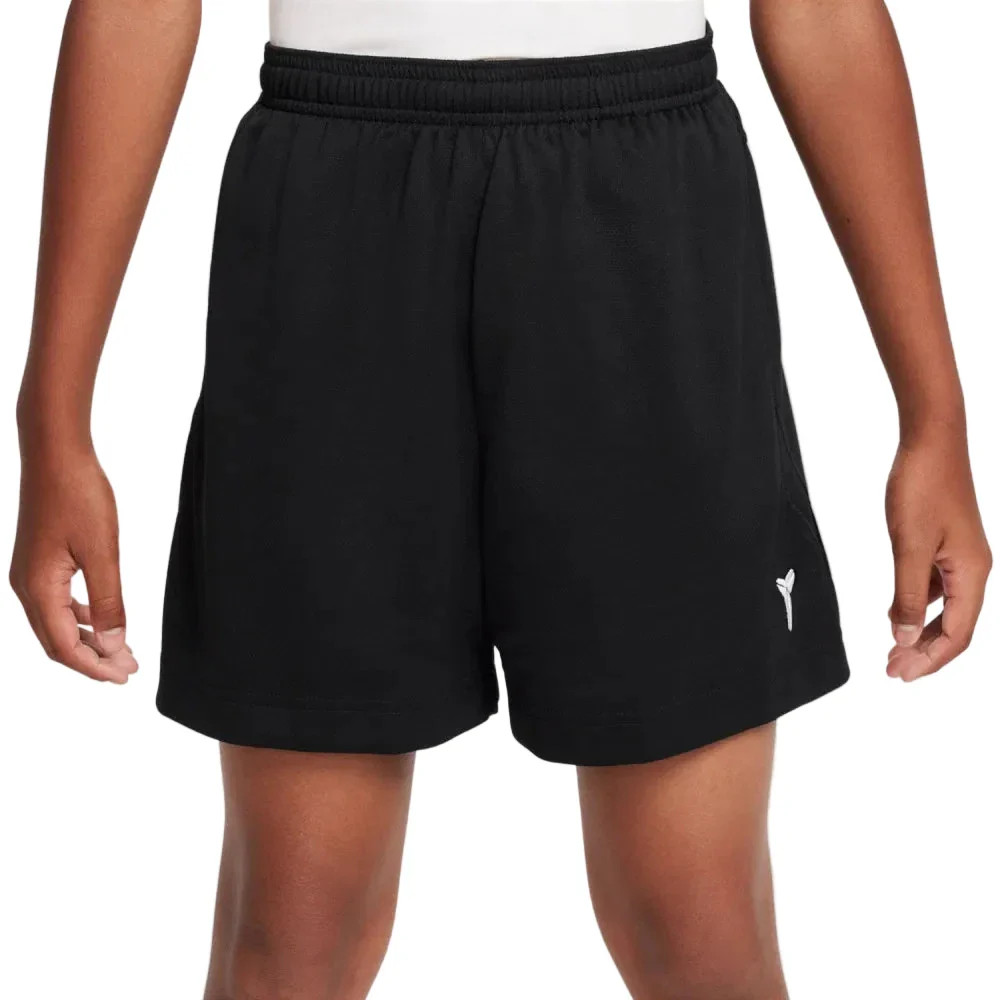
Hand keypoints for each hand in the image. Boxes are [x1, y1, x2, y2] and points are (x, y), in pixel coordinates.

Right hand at [10, 448, 137, 682]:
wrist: (56, 454)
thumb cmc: (78, 496)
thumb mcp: (103, 552)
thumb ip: (109, 601)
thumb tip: (114, 645)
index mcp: (38, 589)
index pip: (65, 647)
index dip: (95, 667)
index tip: (124, 677)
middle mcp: (27, 587)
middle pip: (58, 641)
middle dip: (94, 660)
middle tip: (129, 669)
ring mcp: (30, 575)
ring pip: (58, 623)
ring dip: (90, 640)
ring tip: (122, 650)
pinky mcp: (39, 563)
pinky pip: (59, 602)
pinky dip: (82, 618)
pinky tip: (104, 621)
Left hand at [885, 433, 990, 681]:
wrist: (931, 440)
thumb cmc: (922, 487)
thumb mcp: (909, 545)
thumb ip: (907, 594)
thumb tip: (906, 638)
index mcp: (972, 573)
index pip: (957, 635)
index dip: (930, 660)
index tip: (900, 675)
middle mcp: (974, 569)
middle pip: (955, 627)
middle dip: (924, 653)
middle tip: (892, 670)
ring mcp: (962, 556)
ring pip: (946, 608)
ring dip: (919, 631)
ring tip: (892, 649)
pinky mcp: (948, 543)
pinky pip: (937, 587)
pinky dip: (918, 605)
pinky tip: (895, 611)